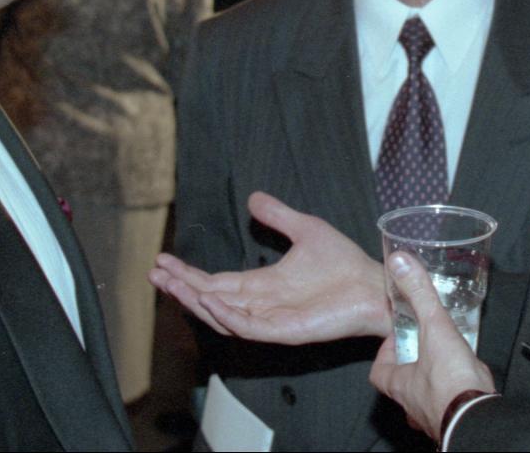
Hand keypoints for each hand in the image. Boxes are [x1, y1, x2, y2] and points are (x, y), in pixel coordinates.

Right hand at [149, 191, 391, 343]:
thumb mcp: (306, 229)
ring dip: (196, 301)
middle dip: (182, 287)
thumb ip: (278, 216)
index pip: (216, 281)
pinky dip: (226, 315)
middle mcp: (261, 305)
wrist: (375, 285)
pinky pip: (248, 328)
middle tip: (155, 273)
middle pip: (211, 299)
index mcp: (263, 285)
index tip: (163, 261)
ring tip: (172, 285)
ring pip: (223, 316)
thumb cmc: (346, 264)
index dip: (189, 274)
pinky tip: (209, 299)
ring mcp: (271, 321)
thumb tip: (253, 197)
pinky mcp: (286, 331)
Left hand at [369, 251, 493, 439]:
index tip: (398, 337)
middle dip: (412, 365)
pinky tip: (468, 378)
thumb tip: (400, 263)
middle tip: (425, 345)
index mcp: (400, 385)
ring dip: (433, 381)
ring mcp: (433, 415)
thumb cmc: (450, 381)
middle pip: (403, 384)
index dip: (386, 353)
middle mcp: (412, 405)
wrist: (477, 416)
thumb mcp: (434, 328)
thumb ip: (419, 294)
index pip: (379, 372)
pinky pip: (449, 404)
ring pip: (426, 397)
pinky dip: (455, 391)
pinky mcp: (455, 418)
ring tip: (448, 360)